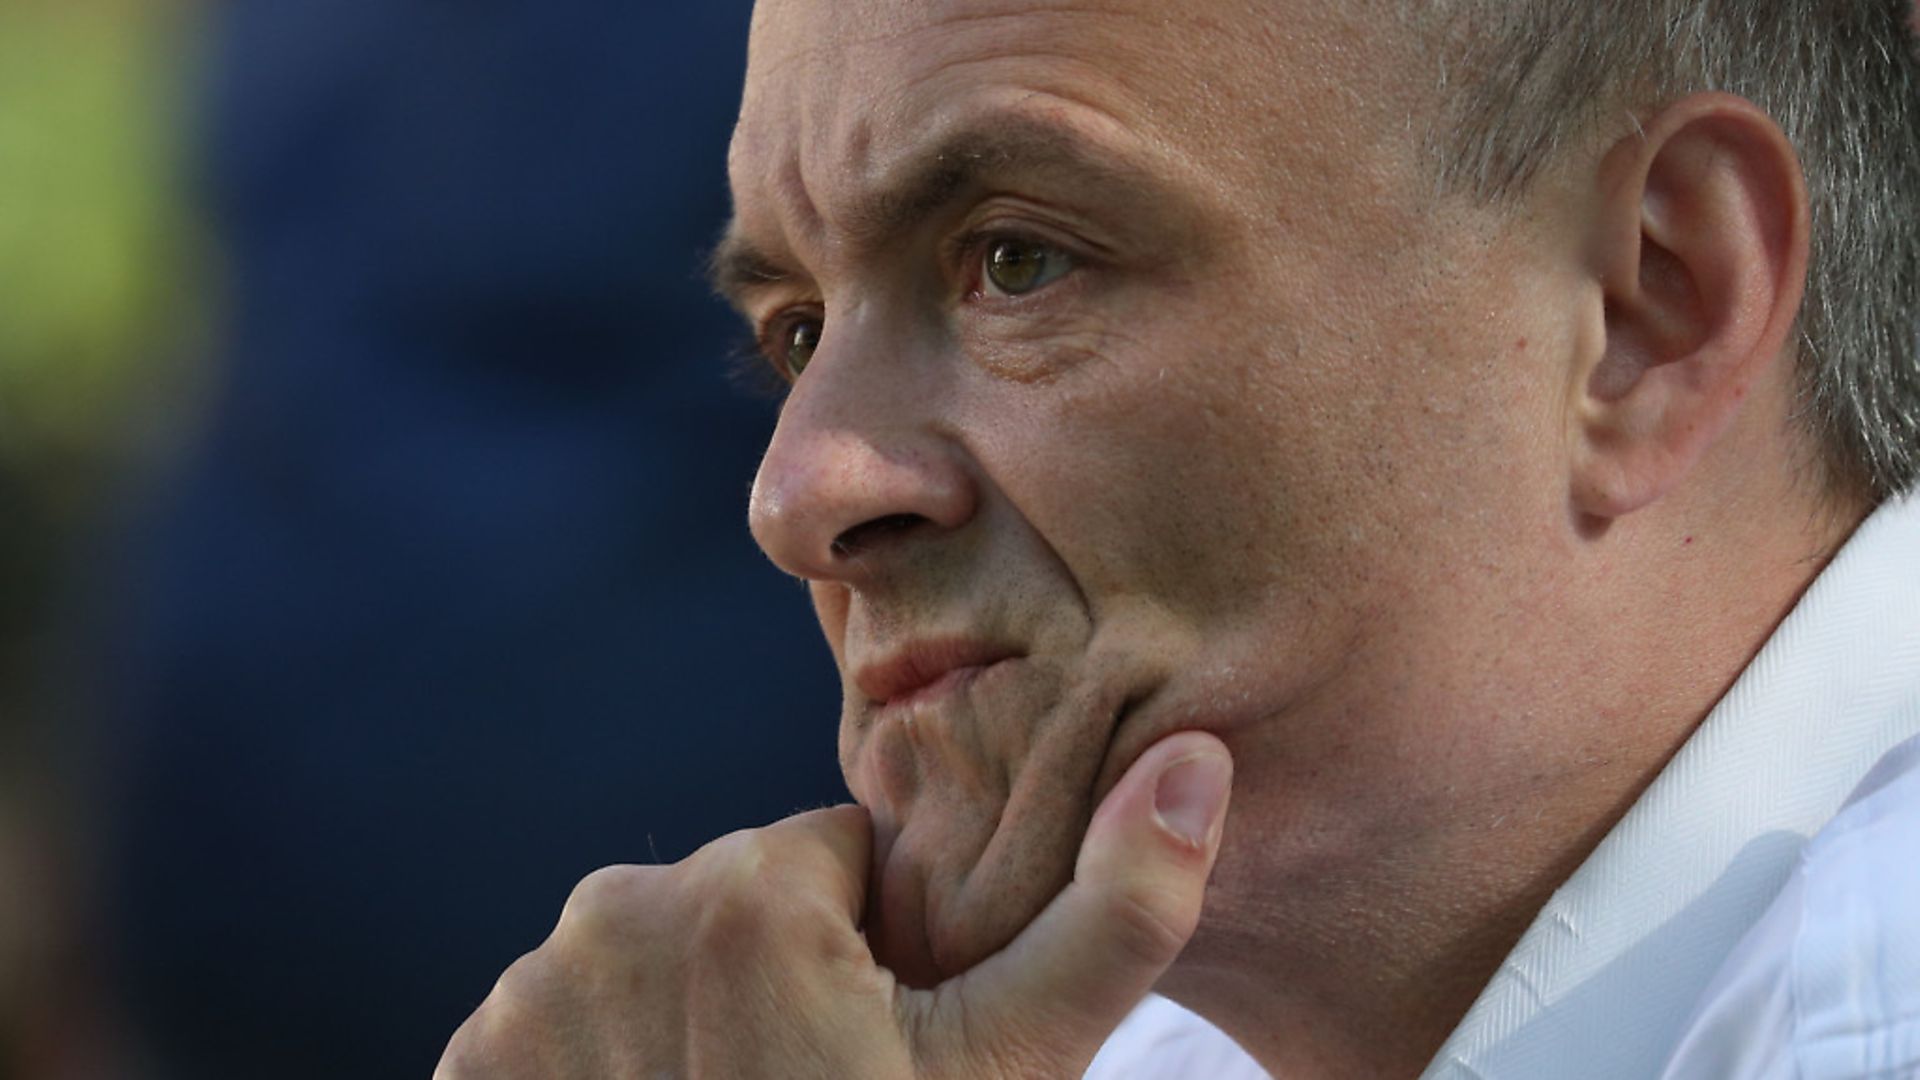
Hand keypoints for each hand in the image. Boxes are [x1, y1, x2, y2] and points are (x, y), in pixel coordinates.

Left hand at [434, 731, 1232, 1078]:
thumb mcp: (1019, 1070)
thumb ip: (1118, 910)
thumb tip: (1194, 756)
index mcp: (749, 888)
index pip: (840, 858)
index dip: (881, 947)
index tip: (886, 1037)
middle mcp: (615, 914)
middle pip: (744, 902)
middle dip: (788, 975)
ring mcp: (527, 999)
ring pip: (658, 959)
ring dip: (697, 1018)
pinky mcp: (475, 1067)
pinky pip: (575, 1020)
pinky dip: (614, 1064)